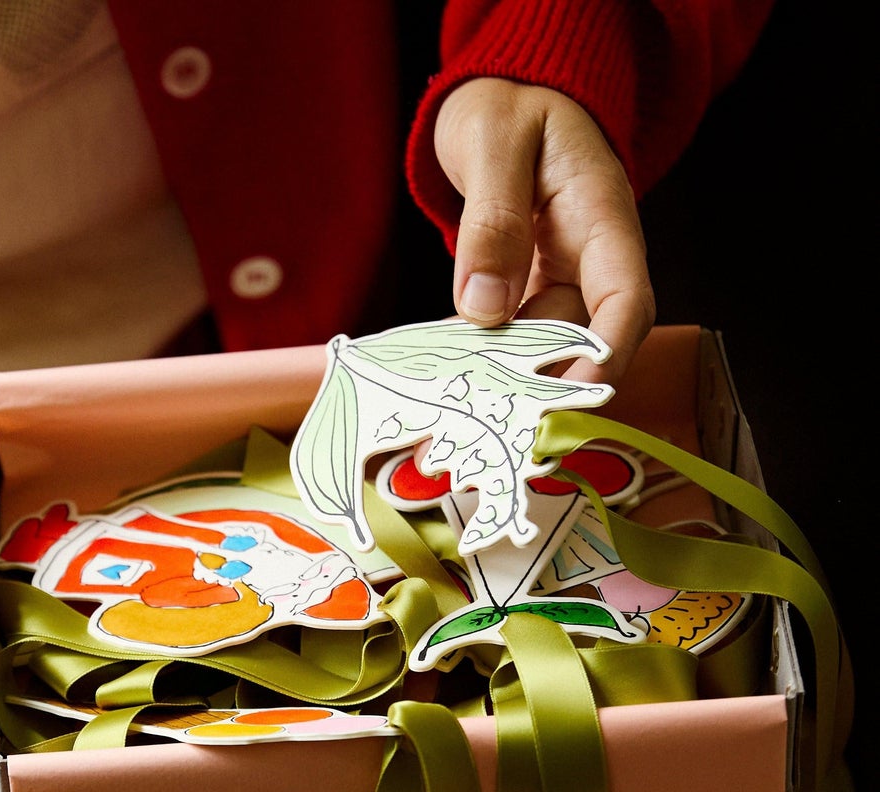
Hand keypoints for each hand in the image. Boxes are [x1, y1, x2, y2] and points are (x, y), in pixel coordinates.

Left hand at [434, 78, 655, 384]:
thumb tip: (485, 306)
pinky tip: (450, 365)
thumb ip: (492, 221)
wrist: (501, 99)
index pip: (626, 300)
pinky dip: (485, 353)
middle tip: (488, 407)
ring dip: (507, 372)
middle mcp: (589, 256)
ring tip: (459, 389)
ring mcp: (559, 276)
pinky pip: (512, 334)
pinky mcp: (527, 289)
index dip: (606, 354)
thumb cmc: (507, 106)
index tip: (572, 394)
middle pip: (582, 336)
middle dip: (544, 379)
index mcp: (602, 215)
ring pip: (543, 344)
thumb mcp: (493, 143)